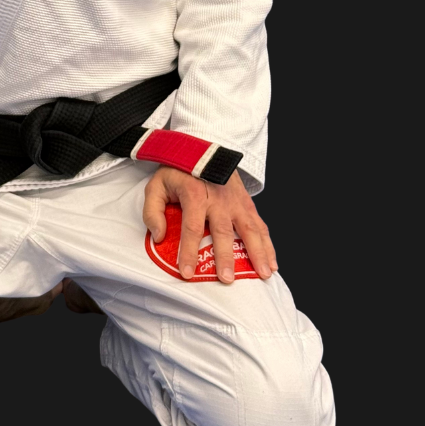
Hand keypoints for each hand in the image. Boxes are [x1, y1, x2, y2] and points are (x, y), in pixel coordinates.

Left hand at [142, 165, 276, 282]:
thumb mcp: (157, 185)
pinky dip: (268, 244)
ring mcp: (235, 201)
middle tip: (226, 279)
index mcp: (195, 195)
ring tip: (262, 274)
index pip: (192, 228)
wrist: (203, 146)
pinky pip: (260, 225)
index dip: (189, 252)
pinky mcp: (246, 203)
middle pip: (223, 232)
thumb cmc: (178, 170)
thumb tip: (159, 236)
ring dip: (257, 253)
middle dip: (225, 258)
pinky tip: (271, 262)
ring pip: (249, 229)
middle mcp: (218, 199)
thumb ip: (153, 211)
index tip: (187, 273)